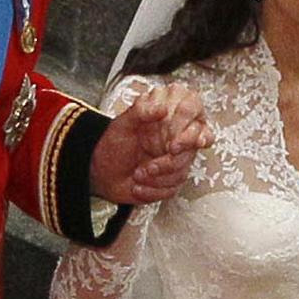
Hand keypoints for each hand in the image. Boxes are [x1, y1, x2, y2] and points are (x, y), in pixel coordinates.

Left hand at [91, 83, 210, 205]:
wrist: (101, 172)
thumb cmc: (113, 144)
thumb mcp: (123, 123)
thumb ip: (141, 111)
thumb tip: (162, 108)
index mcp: (169, 118)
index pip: (196, 121)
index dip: (189, 136)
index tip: (173, 146)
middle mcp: (177, 137)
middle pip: (192, 152)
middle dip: (169, 163)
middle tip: (149, 167)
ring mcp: (177, 159)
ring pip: (182, 172)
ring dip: (156, 178)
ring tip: (137, 175)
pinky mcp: (172, 180)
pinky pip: (173, 188)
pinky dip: (152, 190)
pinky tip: (137, 186)